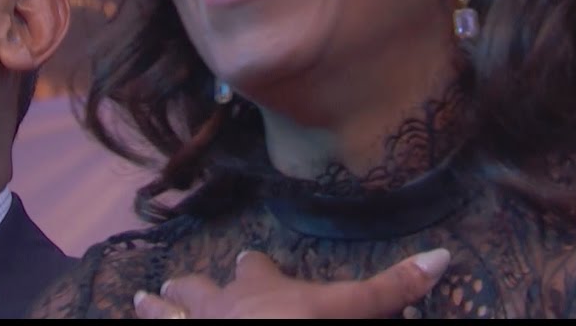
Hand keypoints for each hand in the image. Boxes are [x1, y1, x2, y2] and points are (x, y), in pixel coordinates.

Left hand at [134, 248, 450, 318]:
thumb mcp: (347, 310)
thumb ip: (389, 288)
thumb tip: (441, 257)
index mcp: (258, 288)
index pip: (253, 268)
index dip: (252, 267)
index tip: (249, 260)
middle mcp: (217, 305)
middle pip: (197, 286)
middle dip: (190, 285)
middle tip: (174, 282)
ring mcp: (193, 325)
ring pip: (166, 311)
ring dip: (158, 307)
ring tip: (142, 301)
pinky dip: (148, 322)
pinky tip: (134, 319)